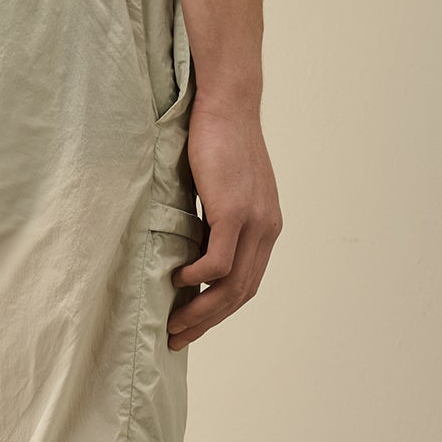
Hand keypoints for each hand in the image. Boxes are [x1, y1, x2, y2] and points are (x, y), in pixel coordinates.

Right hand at [168, 102, 281, 348]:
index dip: (220, 312)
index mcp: (266, 228)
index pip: (247, 285)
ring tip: (174, 323)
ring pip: (229, 286)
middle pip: (240, 293)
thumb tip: (190, 252)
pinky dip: (197, 279)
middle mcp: (266, 229)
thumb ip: (215, 223)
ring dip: (200, 310)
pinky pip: (217, 263)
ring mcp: (253, 221)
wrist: (227, 103)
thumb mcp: (221, 190)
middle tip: (177, 338)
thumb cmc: (217, 141)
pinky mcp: (234, 212)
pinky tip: (178, 280)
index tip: (193, 327)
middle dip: (207, 322)